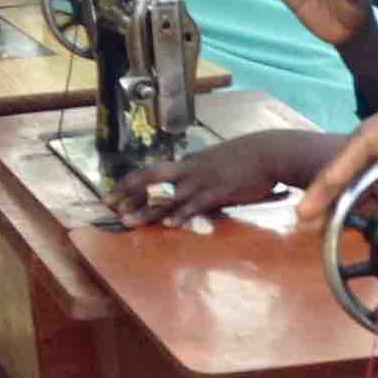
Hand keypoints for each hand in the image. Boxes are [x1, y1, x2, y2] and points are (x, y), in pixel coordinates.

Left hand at [105, 129, 287, 227]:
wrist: (269, 153)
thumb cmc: (246, 158)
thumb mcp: (217, 162)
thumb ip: (200, 175)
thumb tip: (189, 190)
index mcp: (188, 163)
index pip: (150, 172)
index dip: (128, 183)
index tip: (110, 195)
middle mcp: (189, 170)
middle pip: (150, 177)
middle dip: (127, 192)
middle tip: (108, 205)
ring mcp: (203, 181)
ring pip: (169, 196)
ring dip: (147, 210)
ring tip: (128, 222)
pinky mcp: (219, 191)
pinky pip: (196, 204)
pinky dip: (182, 214)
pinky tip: (170, 224)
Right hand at [292, 89, 377, 233]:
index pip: (364, 141)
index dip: (344, 162)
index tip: (328, 182)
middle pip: (351, 163)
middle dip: (326, 189)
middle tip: (303, 215)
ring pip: (354, 181)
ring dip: (332, 203)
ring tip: (310, 227)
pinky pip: (368, 194)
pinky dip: (351, 209)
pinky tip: (333, 228)